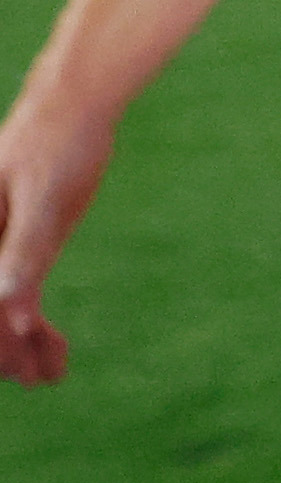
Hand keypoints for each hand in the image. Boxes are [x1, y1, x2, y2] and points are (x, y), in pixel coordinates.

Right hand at [0, 90, 120, 386]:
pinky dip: (29, 321)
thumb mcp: (44, 198)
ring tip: (54, 369)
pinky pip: (12, 291)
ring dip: (19, 343)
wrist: (72, 105)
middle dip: (6, 352)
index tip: (24, 373)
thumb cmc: (57, 145)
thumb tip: (7, 306)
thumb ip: (23, 249)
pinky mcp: (9, 242)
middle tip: (45, 377)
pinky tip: (54, 344)